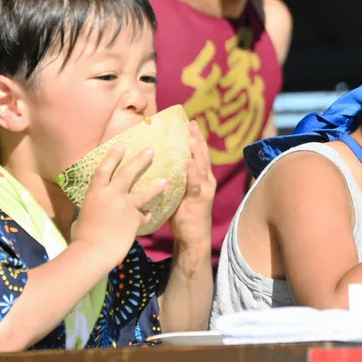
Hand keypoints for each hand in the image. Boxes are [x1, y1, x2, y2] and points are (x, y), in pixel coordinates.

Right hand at [71, 146, 167, 271]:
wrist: (92, 252)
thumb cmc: (81, 238)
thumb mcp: (83, 217)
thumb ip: (92, 208)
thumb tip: (93, 208)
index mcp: (94, 193)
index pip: (103, 169)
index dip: (113, 156)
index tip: (122, 146)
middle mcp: (110, 195)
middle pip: (127, 172)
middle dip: (140, 160)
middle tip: (151, 150)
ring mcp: (124, 205)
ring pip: (144, 191)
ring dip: (156, 185)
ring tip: (166, 180)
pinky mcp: (134, 217)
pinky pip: (144, 214)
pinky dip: (146, 214)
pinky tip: (151, 214)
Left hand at [168, 122, 215, 251]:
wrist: (192, 238)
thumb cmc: (182, 215)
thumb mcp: (178, 192)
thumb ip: (173, 179)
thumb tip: (155, 164)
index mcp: (201, 177)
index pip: (199, 154)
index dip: (196, 138)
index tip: (190, 123)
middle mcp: (206, 180)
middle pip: (203, 155)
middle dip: (198, 138)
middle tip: (192, 123)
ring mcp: (204, 189)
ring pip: (201, 166)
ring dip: (197, 151)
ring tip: (191, 138)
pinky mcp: (199, 199)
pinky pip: (195, 183)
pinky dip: (192, 172)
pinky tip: (188, 162)